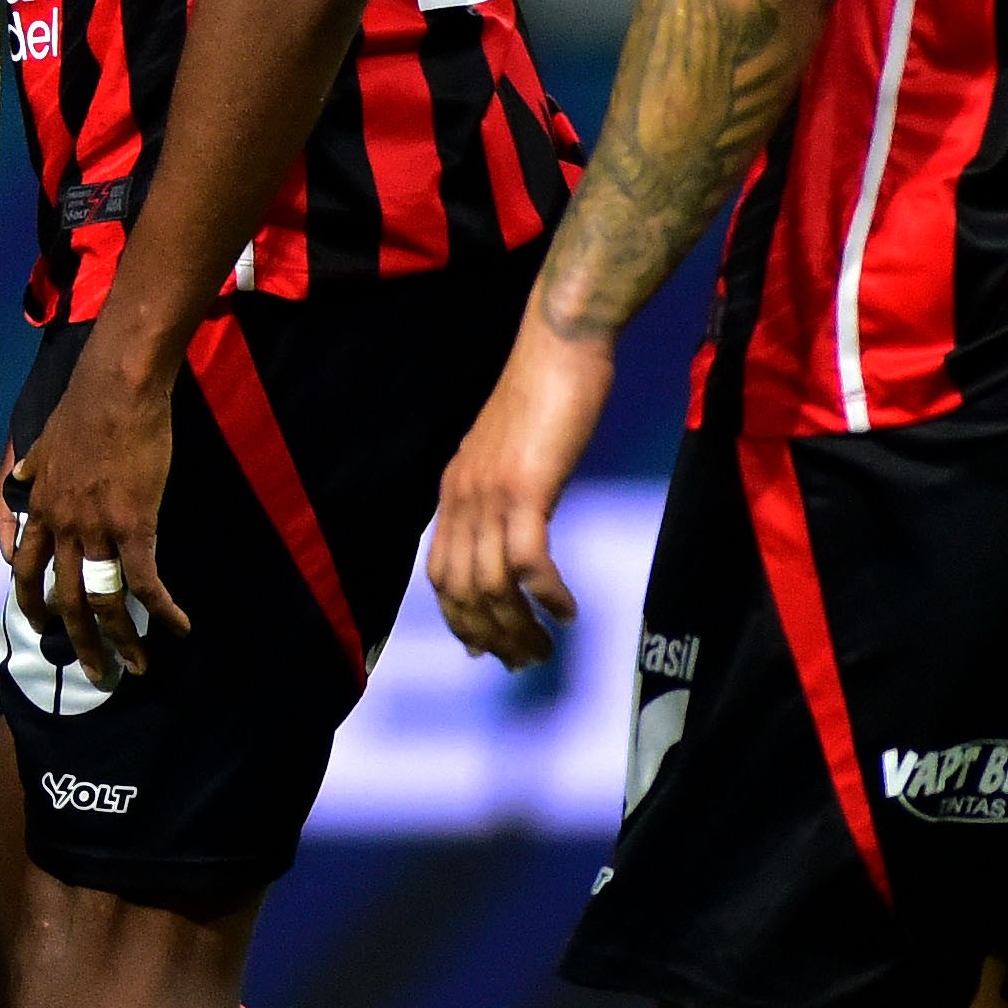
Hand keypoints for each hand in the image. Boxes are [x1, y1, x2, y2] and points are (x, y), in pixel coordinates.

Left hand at [2, 340, 186, 689]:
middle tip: (94, 673)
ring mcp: (95, 528)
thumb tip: (20, 478)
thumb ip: (31, 469)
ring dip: (121, 641)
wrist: (116, 386)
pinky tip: (178, 627)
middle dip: (79, 643)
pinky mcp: (134, 525)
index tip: (41, 624)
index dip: (31, 601)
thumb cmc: (85, 406)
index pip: (24, 569)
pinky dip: (162, 610)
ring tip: (136, 667)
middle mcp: (61, 526)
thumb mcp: (43, 440)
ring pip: (102, 602)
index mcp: (39, 507)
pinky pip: (144, 582)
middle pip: (63, 600)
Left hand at [427, 310, 614, 665]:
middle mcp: (461, 499)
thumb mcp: (511, 454)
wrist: (559, 345)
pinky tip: (567, 611)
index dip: (460, 621)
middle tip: (524, 662)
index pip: (440, 576)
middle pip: (462, 592)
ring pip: (492, 586)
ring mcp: (490, 495)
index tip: (486, 651)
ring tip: (546, 649)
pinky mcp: (526, 489)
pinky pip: (528, 562)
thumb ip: (504, 496)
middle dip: (491, 637)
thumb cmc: (545, 393)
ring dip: (519, 628)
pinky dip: (546, 595)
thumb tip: (515, 539)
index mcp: (454, 492)